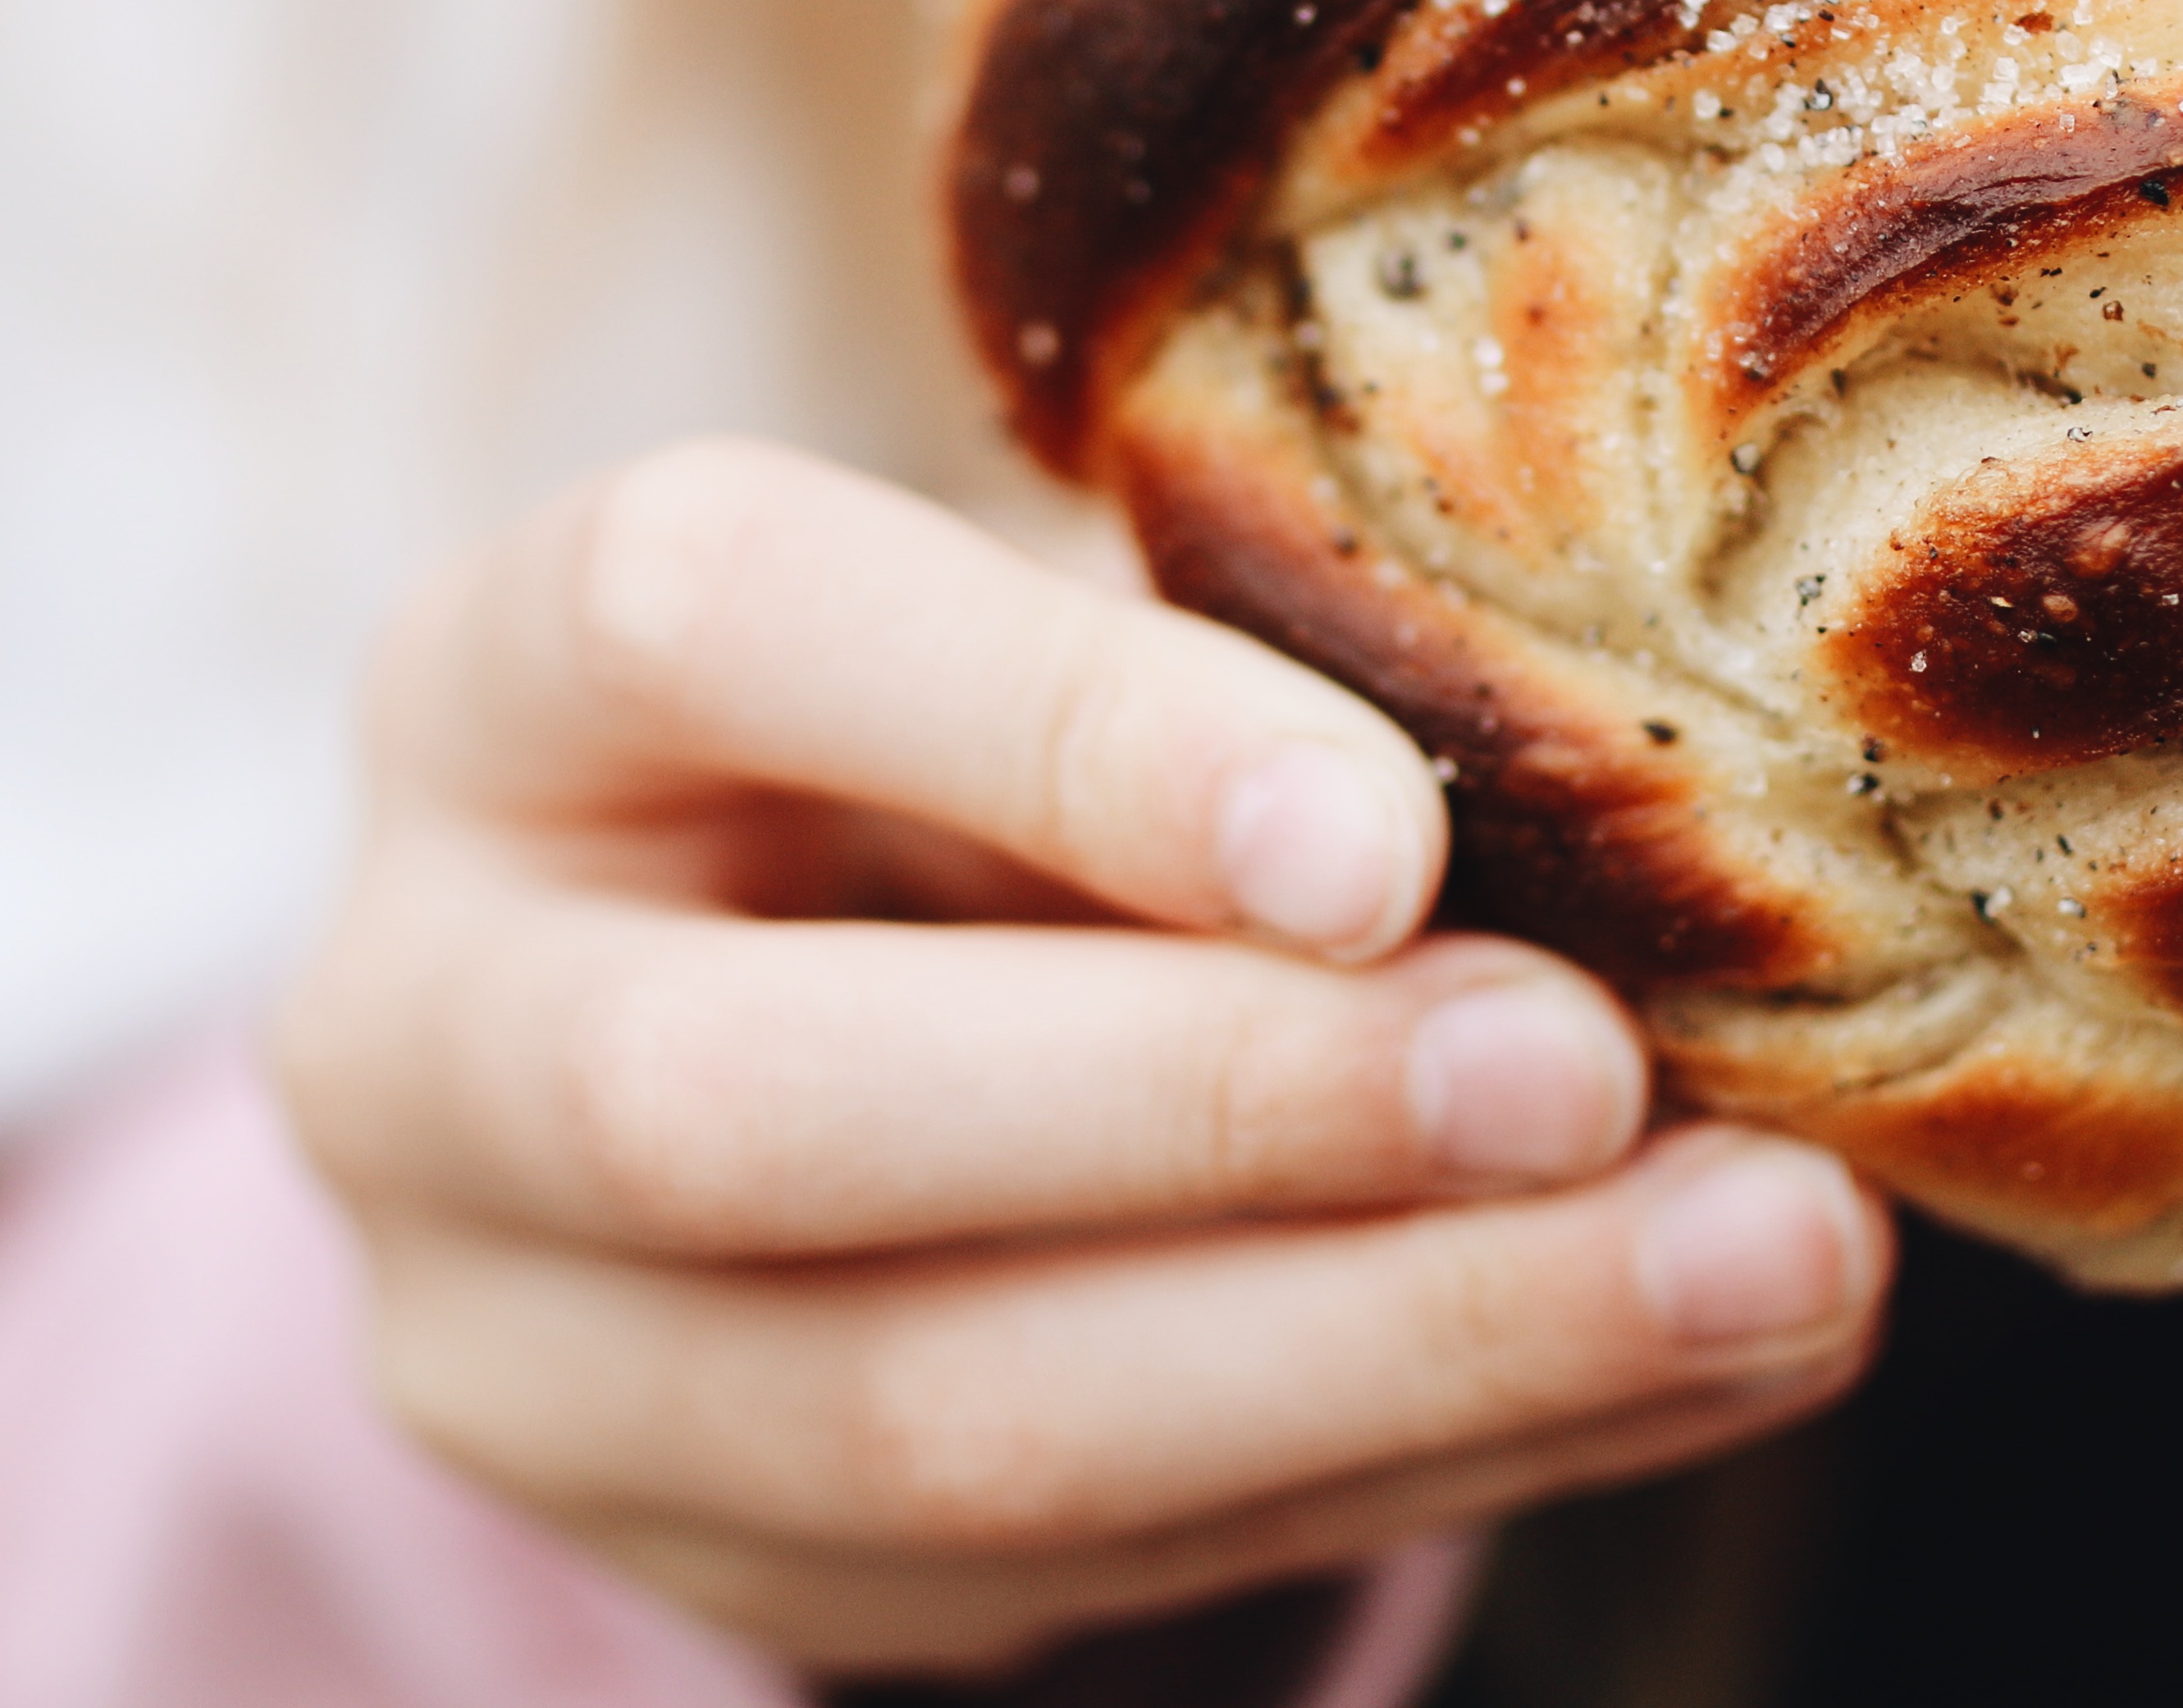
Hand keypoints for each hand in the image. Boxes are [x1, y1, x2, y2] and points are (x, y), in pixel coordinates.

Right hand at [270, 442, 1888, 1676]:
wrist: (750, 976)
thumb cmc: (951, 729)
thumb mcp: (1027, 612)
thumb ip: (1215, 680)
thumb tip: (1610, 819)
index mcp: (496, 677)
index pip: (720, 630)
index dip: (1056, 730)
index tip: (1392, 835)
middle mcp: (419, 1021)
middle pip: (749, 1108)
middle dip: (1215, 1113)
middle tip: (1592, 1083)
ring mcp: (520, 1345)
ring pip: (923, 1421)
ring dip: (1390, 1352)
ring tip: (1762, 1262)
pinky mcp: (703, 1561)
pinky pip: (1072, 1570)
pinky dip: (1420, 1460)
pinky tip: (1686, 1360)